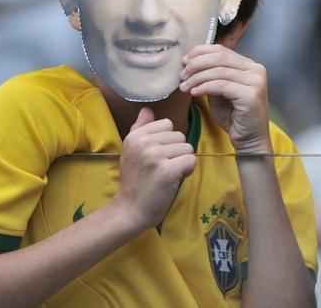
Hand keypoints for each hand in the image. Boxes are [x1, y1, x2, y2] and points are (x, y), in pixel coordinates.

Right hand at [114, 107, 196, 229]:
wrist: (129, 210)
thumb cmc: (135, 180)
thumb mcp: (132, 150)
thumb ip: (142, 128)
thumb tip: (147, 109)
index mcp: (135, 136)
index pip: (168, 124)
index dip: (167, 141)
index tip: (155, 156)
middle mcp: (144, 142)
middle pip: (180, 135)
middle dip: (175, 152)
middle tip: (160, 168)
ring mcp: (155, 156)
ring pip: (187, 148)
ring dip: (181, 162)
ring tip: (165, 175)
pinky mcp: (167, 170)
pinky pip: (191, 160)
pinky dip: (187, 171)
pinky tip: (172, 180)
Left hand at [180, 45, 271, 154]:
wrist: (250, 140)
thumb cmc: (234, 118)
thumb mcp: (220, 92)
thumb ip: (212, 77)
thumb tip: (190, 64)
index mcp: (249, 66)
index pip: (222, 50)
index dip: (200, 52)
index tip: (184, 61)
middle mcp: (256, 70)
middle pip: (220, 57)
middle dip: (196, 64)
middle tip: (182, 75)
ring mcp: (255, 81)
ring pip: (218, 71)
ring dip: (197, 77)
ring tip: (184, 86)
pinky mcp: (251, 95)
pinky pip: (221, 85)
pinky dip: (204, 87)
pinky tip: (194, 93)